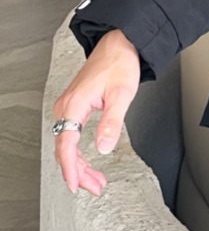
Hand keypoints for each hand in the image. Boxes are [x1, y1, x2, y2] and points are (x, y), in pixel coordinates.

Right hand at [52, 29, 140, 195]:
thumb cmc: (120, 63)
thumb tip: (103, 148)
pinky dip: (79, 153)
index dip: (71, 169)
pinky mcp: (74, 106)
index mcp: (74, 105)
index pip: (66, 145)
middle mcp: (66, 106)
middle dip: (79, 172)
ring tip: (96, 181)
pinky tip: (89, 163)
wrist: (119, 43)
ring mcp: (68, 106)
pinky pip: (70, 135)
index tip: (75, 185)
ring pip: (67, 144)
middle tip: (95, 187)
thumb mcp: (121, 95)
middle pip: (65, 149)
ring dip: (79, 165)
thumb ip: (112, 123)